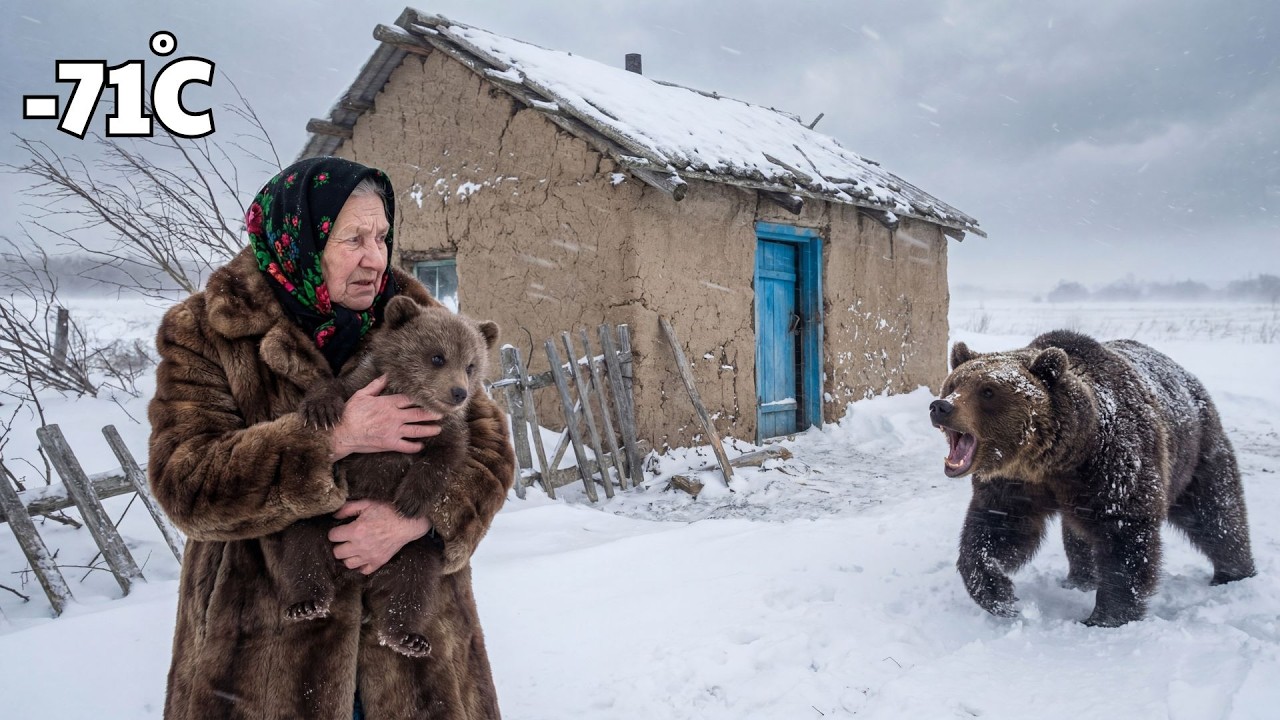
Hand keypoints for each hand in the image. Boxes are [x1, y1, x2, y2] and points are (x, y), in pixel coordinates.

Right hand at [328, 375, 442, 460]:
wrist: (343, 433)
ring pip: (417, 430)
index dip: (422, 399)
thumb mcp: (362, 394)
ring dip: (429, 430)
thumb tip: (386, 375)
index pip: (410, 399)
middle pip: (419, 414)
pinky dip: (416, 447)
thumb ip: (376, 385)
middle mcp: (395, 417)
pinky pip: (407, 446)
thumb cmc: (350, 413)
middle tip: (442, 414)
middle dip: (432, 414)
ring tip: (438, 430)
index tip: (431, 398)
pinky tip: (422, 446)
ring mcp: (394, 431)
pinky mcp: (390, 444)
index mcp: (389, 403)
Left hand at [329, 499, 431, 573]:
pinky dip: (360, 566)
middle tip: (345, 540)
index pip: (333, 536)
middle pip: (337, 553)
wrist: (408, 522)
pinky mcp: (379, 562)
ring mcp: (370, 556)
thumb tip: (334, 515)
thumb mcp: (367, 503)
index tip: (340, 529)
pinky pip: (363, 571)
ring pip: (348, 563)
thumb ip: (348, 508)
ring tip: (352, 549)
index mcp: (356, 530)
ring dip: (348, 556)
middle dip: (339, 545)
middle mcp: (360, 546)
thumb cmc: (388, 511)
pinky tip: (362, 557)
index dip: (334, 532)